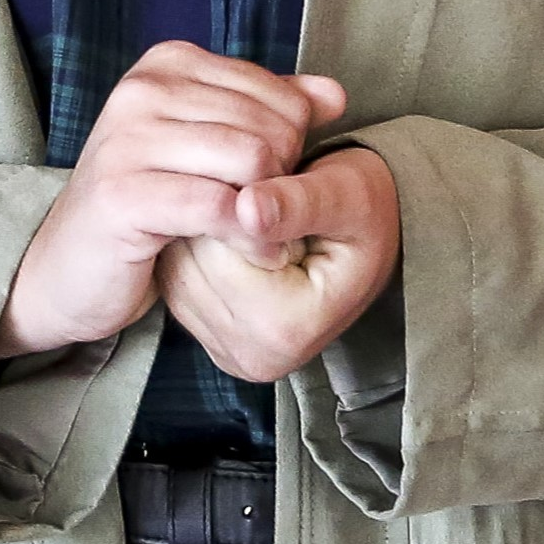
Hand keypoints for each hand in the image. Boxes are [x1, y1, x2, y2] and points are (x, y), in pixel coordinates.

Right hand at [0, 43, 345, 357]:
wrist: (69, 265)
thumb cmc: (146, 203)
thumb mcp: (209, 146)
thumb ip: (270, 112)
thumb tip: (334, 94)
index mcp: (166, 65)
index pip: (278, 93)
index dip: (293, 144)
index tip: (268, 181)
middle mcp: (141, 90)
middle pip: (271, 127)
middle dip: (283, 179)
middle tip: (266, 215)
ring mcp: (126, 140)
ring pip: (252, 161)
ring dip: (272, 213)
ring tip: (262, 235)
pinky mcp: (122, 195)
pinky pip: (219, 207)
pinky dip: (249, 237)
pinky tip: (251, 253)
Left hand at [160, 142, 399, 382]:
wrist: (369, 237)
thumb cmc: (361, 210)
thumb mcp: (346, 195)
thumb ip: (299, 203)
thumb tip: (246, 208)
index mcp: (287, 331)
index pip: (217, 252)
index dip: (234, 203)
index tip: (276, 187)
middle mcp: (252, 356)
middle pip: (189, 262)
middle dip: (216, 217)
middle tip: (263, 200)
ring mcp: (225, 352)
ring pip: (175, 265)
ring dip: (202, 229)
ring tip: (253, 218)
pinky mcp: (206, 337)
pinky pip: (174, 276)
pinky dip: (195, 248)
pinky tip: (234, 235)